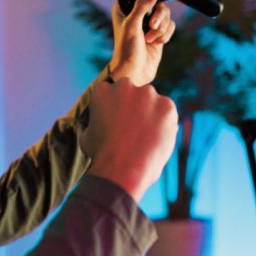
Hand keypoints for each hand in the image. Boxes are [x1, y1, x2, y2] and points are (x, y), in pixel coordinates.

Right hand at [80, 79, 177, 200]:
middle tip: (134, 129)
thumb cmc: (102, 156)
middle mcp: (126, 86)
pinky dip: (165, 124)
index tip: (119, 121)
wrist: (123, 168)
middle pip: (134, 93)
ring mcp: (148, 94)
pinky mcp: (167, 105)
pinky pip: (167, 112)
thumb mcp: (87, 136)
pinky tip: (156, 139)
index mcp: (104, 90)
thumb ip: (95, 124)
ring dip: (151, 114)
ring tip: (146, 138)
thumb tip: (98, 126)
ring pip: (152, 102)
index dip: (117, 107)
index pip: (112, 92)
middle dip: (135, 107)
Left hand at [109, 0, 175, 85]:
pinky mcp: (159, 33)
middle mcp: (138, 13)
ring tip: (150, 39)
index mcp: (125, 7)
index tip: (151, 5)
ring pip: (166, 14)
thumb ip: (142, 6)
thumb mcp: (132, 24)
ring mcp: (149, 23)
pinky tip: (155, 43)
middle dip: (159, 16)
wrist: (134, 72)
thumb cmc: (126, 49)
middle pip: (159, 2)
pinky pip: (171, 26)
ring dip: (161, 28)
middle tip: (151, 26)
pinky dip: (165, 35)